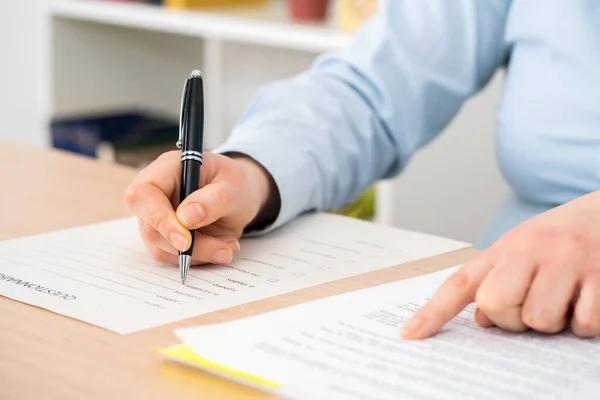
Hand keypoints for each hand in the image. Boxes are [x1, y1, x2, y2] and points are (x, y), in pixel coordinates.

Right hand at [124, 151, 275, 264]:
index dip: (159, 219)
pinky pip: (175, 257)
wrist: (240, 195)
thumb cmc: (234, 183)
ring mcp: (157, 218)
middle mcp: (155, 195)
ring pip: (163, 248)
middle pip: (151, 228)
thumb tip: (185, 217)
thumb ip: (213, 199)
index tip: (185, 240)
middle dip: (188, 246)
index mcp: (166, 170)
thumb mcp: (234, 186)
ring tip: (230, 245)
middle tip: (223, 250)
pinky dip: (201, 258)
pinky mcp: (166, 238)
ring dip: (199, 254)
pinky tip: (223, 246)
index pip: (143, 194)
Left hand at [401, 191, 599, 338]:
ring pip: (538, 319)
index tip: (408, 334)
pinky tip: (589, 299)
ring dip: (553, 323)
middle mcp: (530, 249)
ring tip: (565, 299)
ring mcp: (566, 260)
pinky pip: (582, 323)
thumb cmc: (561, 240)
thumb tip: (480, 319)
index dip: (432, 312)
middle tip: (533, 304)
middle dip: (512, 319)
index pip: (460, 283)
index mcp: (505, 248)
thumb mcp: (522, 251)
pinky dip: (585, 324)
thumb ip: (498, 281)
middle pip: (496, 305)